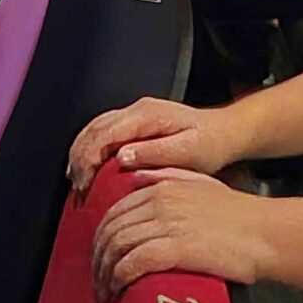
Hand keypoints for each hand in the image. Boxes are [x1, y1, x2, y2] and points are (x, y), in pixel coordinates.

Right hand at [68, 98, 242, 195]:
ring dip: (80, 155)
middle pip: (93, 130)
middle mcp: (137, 110)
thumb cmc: (211, 144)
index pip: (104, 134)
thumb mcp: (188, 152)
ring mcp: (134, 114)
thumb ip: (154, 153)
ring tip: (77, 184)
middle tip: (77, 191)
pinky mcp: (134, 123)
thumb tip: (121, 158)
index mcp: (147, 115)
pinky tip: (87, 171)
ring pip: (93, 129)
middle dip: (78, 160)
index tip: (84, 186)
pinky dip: (89, 151)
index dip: (87, 161)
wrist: (225, 132)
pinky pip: (102, 133)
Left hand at [90, 170, 273, 301]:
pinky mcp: (176, 249)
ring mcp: (167, 224)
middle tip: (97, 281)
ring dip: (104, 273)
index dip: (100, 237)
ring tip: (104, 292)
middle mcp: (159, 202)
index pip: (115, 211)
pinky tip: (118, 289)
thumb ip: (168, 175)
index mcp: (163, 186)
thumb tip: (136, 176)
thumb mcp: (201, 183)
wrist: (265, 233)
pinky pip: (134, 263)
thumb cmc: (238, 213)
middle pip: (111, 230)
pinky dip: (119, 277)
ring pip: (118, 247)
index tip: (99, 258)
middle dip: (97, 258)